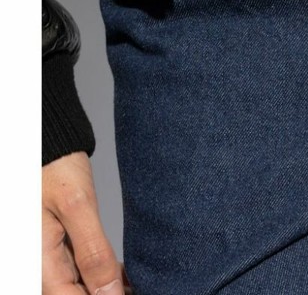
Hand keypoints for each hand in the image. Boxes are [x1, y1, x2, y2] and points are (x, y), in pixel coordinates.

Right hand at [42, 151, 129, 293]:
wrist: (47, 148)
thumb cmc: (54, 169)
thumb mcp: (78, 206)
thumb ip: (93, 252)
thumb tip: (110, 294)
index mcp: (41, 264)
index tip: (136, 291)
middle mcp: (43, 268)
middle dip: (110, 294)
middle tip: (146, 284)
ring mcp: (52, 261)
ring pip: (82, 289)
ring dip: (109, 288)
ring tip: (142, 280)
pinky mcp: (61, 252)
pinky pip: (82, 275)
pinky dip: (104, 277)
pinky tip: (127, 275)